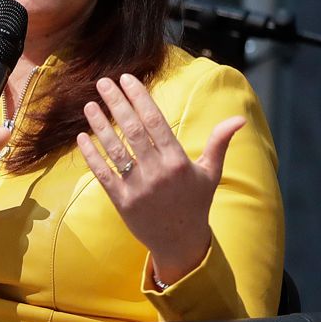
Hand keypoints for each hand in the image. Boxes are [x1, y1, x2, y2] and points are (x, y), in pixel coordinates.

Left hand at [77, 74, 245, 283]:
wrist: (180, 242)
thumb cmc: (196, 203)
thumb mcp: (211, 172)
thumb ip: (220, 142)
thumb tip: (239, 119)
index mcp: (178, 161)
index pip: (155, 122)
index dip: (140, 98)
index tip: (127, 79)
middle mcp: (157, 172)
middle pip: (132, 131)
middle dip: (117, 104)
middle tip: (103, 82)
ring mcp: (138, 188)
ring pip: (115, 150)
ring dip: (99, 126)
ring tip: (89, 105)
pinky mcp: (122, 202)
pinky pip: (103, 174)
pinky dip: (91, 156)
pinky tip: (81, 137)